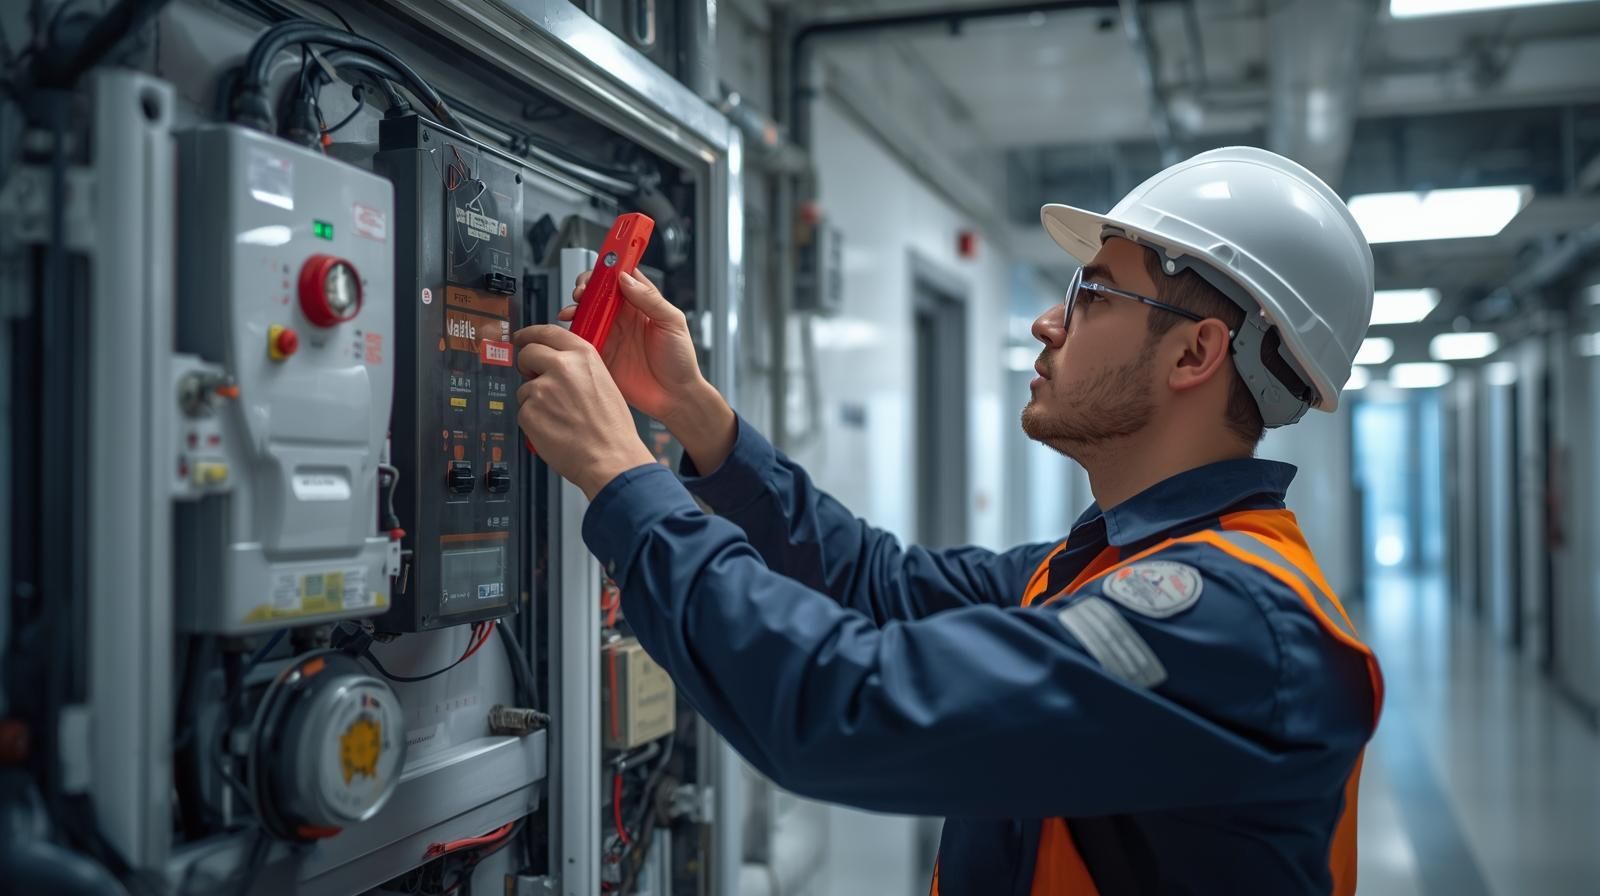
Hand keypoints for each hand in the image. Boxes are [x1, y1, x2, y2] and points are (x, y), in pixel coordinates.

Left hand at [513, 325, 654, 499]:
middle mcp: (561, 367)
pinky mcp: (529, 412)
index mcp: (583, 356)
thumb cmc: (612, 429)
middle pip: (528, 353)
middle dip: (527, 366)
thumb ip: (578, 368)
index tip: (521, 337)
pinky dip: (533, 421)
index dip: (530, 333)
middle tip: (536, 379)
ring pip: (525, 388)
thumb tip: (556, 364)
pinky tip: (553, 429)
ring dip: (535, 400)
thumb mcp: (604, 383)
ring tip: (559, 418)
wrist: (610, 458)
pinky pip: (523, 411)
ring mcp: (542, 389)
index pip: (547, 332)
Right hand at [561, 269, 704, 423]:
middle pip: (599, 293)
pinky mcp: (601, 354)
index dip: (608, 270)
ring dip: (576, 309)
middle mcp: (624, 317)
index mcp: (643, 305)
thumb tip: (627, 279)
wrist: (674, 398)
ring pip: (586, 313)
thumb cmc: (680, 361)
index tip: (600, 268)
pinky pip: (582, 339)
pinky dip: (572, 333)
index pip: (622, 278)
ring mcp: (611, 335)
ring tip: (572, 311)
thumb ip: (651, 299)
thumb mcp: (673, 323)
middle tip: (582, 292)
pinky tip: (571, 330)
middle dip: (586, 288)